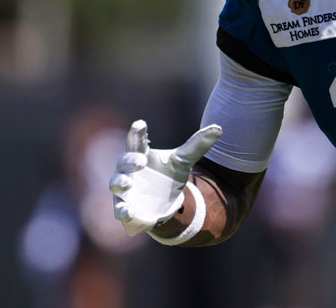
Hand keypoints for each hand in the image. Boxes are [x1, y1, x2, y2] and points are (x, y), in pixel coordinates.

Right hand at [108, 119, 221, 235]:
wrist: (166, 202)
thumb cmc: (169, 174)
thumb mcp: (184, 160)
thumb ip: (198, 145)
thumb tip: (219, 128)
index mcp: (141, 154)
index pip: (137, 141)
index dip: (137, 132)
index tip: (140, 123)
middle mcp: (128, 170)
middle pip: (124, 162)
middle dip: (129, 161)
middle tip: (140, 161)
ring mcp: (125, 190)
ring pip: (116, 185)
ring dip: (120, 183)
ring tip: (128, 184)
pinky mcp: (126, 208)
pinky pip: (120, 209)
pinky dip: (122, 211)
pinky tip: (129, 212)